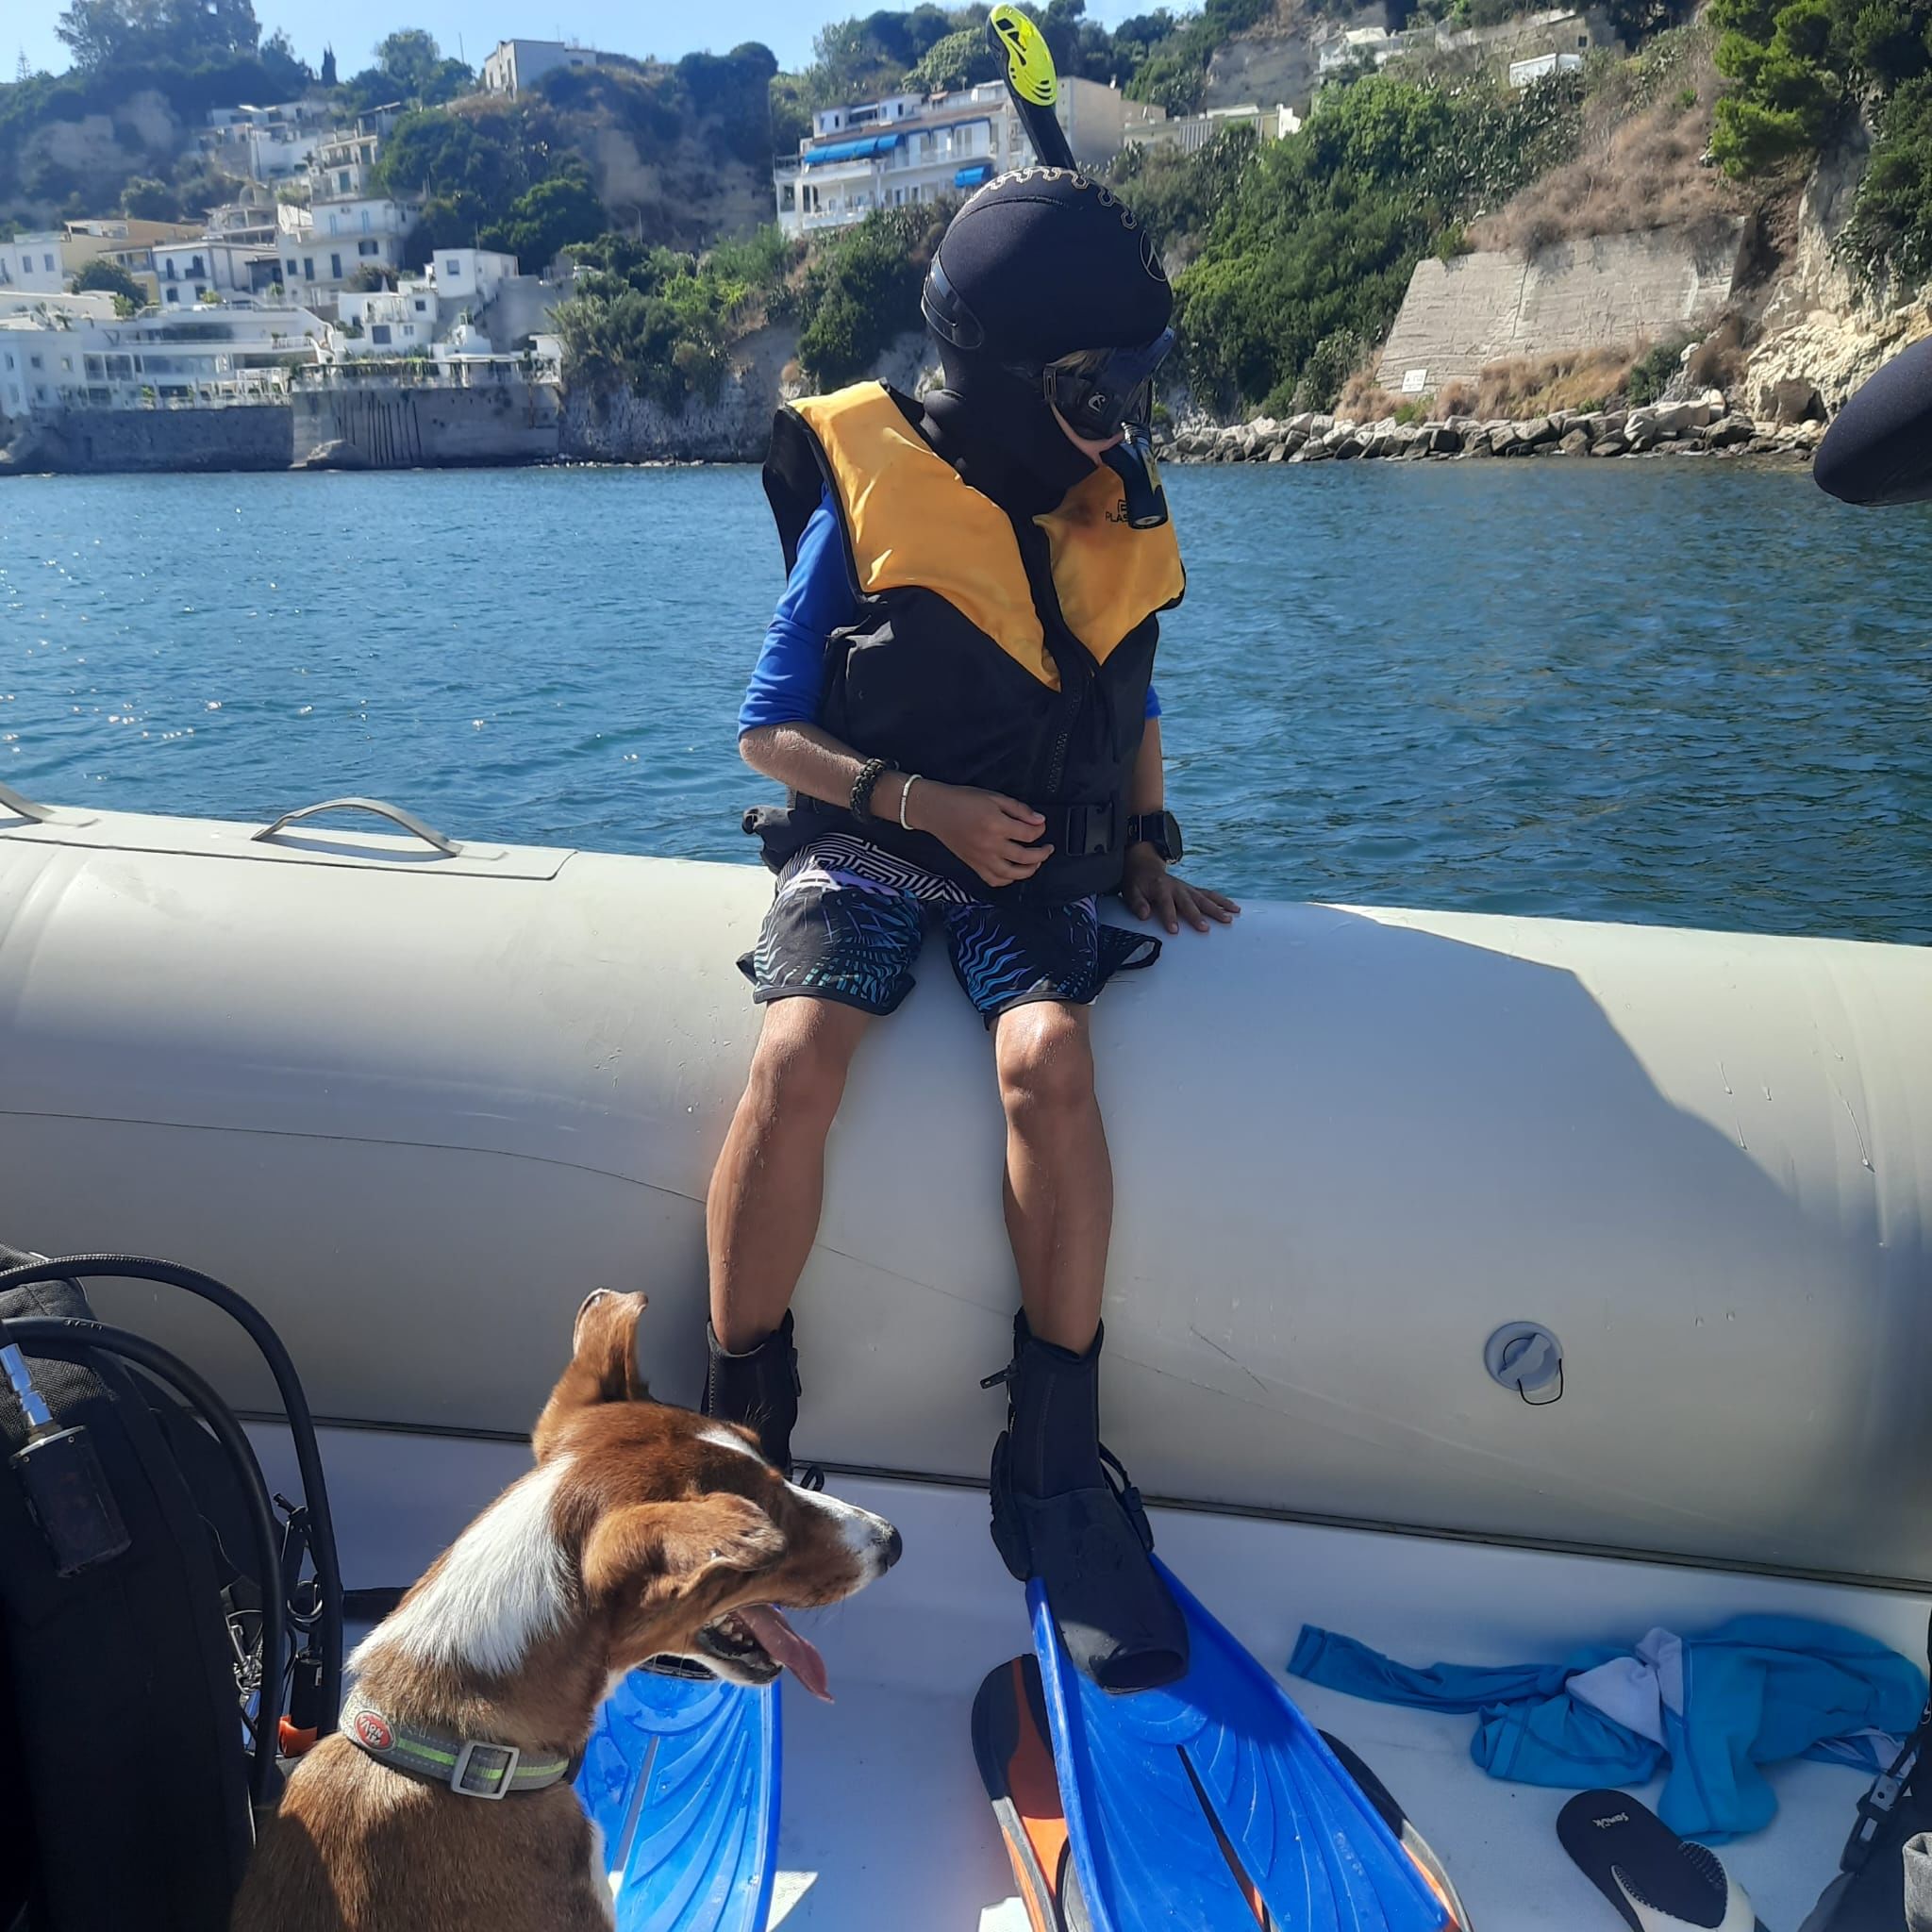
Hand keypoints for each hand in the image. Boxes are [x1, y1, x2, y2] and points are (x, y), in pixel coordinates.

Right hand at [906, 779, 1051, 887]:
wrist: (935, 810)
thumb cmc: (962, 800)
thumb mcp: (994, 797)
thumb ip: (1019, 810)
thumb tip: (1039, 820)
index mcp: (996, 825)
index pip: (1029, 835)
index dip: (1040, 830)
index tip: (1041, 826)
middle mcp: (990, 845)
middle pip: (1025, 857)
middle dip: (1042, 854)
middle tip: (1048, 849)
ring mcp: (981, 858)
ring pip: (1011, 874)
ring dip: (1028, 871)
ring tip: (1035, 863)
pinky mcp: (973, 865)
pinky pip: (994, 880)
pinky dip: (1007, 880)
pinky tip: (1013, 872)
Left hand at [1121, 844, 1239, 934]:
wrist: (1145, 865)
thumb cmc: (1138, 882)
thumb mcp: (1130, 891)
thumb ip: (1137, 903)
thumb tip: (1144, 915)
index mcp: (1160, 887)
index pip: (1166, 904)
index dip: (1169, 916)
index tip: (1174, 930)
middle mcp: (1177, 887)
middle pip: (1189, 902)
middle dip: (1197, 916)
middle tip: (1205, 929)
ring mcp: (1187, 888)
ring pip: (1204, 897)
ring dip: (1217, 908)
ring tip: (1230, 918)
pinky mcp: (1193, 889)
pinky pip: (1210, 895)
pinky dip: (1222, 901)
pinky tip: (1234, 909)